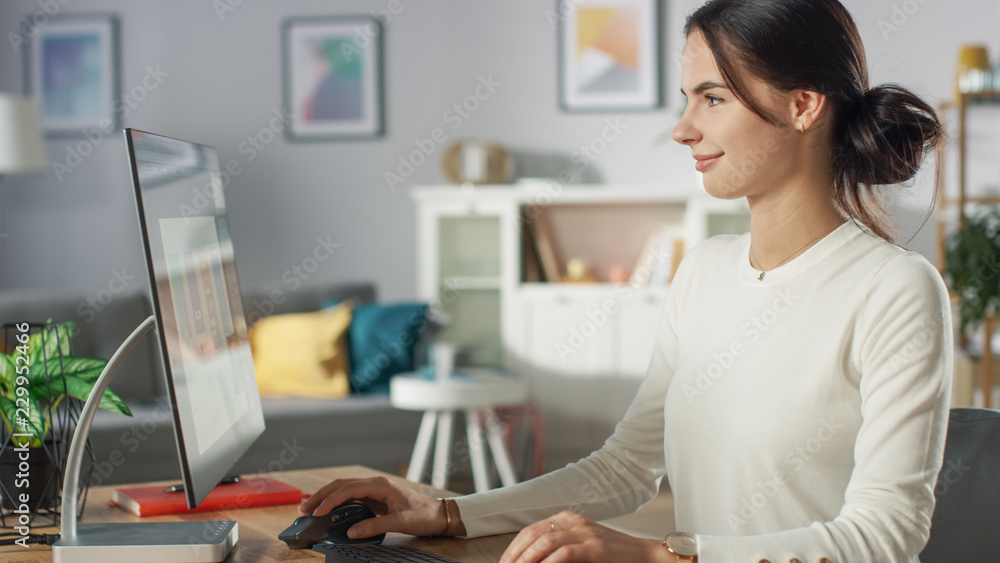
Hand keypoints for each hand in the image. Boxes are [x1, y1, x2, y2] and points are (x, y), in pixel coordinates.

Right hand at [298, 476, 460, 538]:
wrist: (437, 514)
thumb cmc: (422, 515)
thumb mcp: (400, 522)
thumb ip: (375, 526)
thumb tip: (352, 532)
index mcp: (380, 485)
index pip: (348, 489)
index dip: (331, 500)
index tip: (317, 512)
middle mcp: (375, 484)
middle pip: (341, 485)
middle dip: (321, 496)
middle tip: (303, 509)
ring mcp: (374, 490)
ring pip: (344, 489)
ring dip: (327, 497)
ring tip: (310, 509)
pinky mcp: (375, 498)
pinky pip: (351, 497)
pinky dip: (336, 502)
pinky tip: (328, 510)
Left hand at [500, 511, 674, 562]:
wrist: (646, 556)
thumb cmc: (613, 556)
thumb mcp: (583, 546)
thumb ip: (559, 550)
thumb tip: (534, 560)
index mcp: (568, 518)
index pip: (530, 530)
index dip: (513, 548)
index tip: (504, 562)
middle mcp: (574, 521)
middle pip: (533, 534)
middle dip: (515, 554)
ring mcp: (585, 532)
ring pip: (545, 541)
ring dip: (527, 559)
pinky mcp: (596, 547)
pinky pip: (565, 552)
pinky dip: (548, 562)